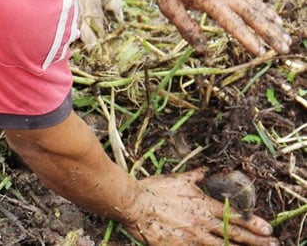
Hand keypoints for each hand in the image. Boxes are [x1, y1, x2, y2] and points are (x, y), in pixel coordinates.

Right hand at [123, 168, 278, 245]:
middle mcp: (202, 222)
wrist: (135, 203)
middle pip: (234, 234)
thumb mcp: (178, 179)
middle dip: (255, 240)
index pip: (233, 215)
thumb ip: (195, 176)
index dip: (252, 222)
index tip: (268, 228)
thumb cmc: (155, 190)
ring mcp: (192, 237)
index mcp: (202, 205)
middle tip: (272, 244)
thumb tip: (206, 169)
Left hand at [141, 0, 291, 55]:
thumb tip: (201, 49)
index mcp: (210, 2)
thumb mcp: (170, 8)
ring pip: (257, 8)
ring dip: (273, 24)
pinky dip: (265, 10)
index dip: (247, 39)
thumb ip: (187, 28)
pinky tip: (275, 20)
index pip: (233, 24)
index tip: (260, 52)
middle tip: (284, 49)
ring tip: (286, 39)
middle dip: (270, 34)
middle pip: (253, 17)